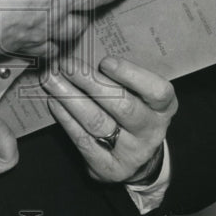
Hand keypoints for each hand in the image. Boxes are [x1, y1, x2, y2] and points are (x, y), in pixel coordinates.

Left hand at [42, 55, 176, 182]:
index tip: (105, 61)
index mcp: (163, 108)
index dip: (131, 75)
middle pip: (122, 107)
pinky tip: (53, 102)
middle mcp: (151, 131)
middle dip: (90, 83)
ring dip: (70, 98)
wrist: (136, 158)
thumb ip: (123, 76)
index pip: (157, 91)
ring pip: (98, 122)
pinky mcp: (108, 168)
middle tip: (66, 64)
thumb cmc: (132, 111)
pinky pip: (83, 140)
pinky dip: (66, 119)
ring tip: (52, 79)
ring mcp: (131, 153)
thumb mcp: (139, 94)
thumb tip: (86, 48)